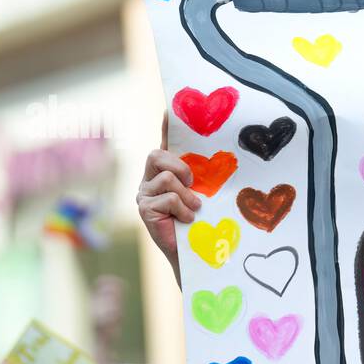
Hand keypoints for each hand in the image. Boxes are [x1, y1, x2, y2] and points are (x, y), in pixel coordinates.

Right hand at [137, 113, 200, 284]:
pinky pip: (168, 198)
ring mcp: (144, 194)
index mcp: (165, 172)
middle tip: (192, 183)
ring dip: (186, 195)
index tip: (170, 109)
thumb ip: (204, 176)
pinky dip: (182, 209)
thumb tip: (220, 155)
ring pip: (167, 178)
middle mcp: (149, 179)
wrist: (195, 255)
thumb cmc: (203, 223)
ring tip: (194, 209)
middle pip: (157, 154)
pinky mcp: (144, 209)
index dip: (166, 126)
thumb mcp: (205, 194)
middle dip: (179, 166)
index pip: (164, 143)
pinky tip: (187, 220)